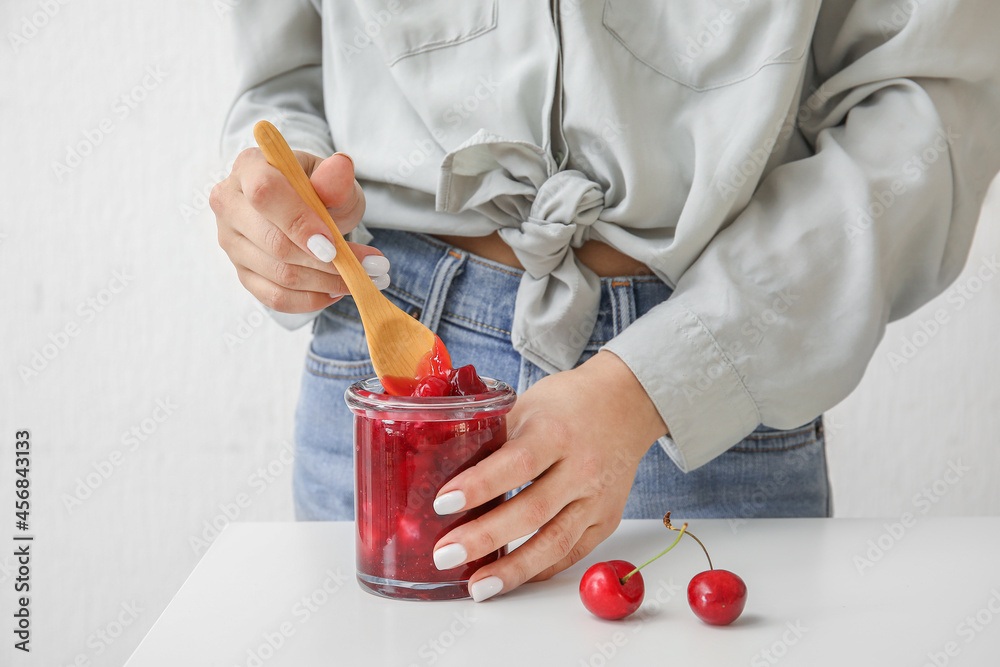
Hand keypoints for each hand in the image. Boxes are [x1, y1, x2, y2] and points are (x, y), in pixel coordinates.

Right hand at [211, 148, 386, 312]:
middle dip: (327, 263)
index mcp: (248, 167)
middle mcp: (230, 205)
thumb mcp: (330, 176)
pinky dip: (312, 299)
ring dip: (328, 283)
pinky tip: (337, 291)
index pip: (265, 194)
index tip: (334, 245)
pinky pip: (276, 297)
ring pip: (280, 275)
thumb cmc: (316, 188)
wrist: (301, 205)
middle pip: (275, 244)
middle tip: (368, 267)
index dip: (300, 223)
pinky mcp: (241, 272)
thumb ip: (334, 178)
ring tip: (363, 278)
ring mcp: (231, 242)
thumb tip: (342, 167)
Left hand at [431, 351, 668, 600]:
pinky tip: (511, 578)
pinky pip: (572, 553)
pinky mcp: (607, 520)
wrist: (625, 404)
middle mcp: (582, 468)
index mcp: (556, 432)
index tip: (442, 504)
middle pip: (532, 511)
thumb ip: (491, 439)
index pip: (516, 464)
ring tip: (477, 587)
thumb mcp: (525, 407)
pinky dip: (539, 568)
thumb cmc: (566, 404)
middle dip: (485, 538)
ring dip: (513, 569)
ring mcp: (597, 498)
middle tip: (445, 556)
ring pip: (555, 542)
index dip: (479, 486)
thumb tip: (441, 472)